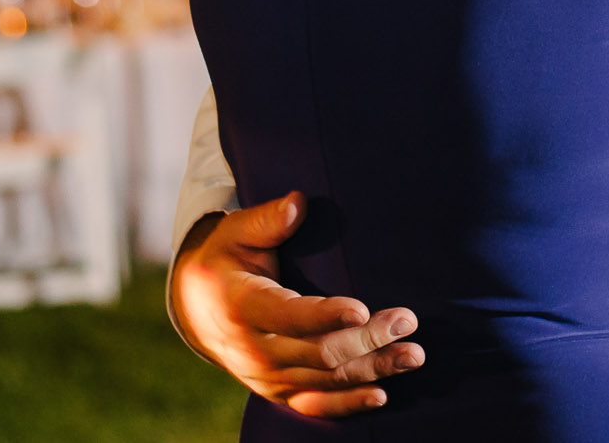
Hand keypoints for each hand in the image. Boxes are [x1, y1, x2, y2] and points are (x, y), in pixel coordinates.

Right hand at [170, 194, 423, 415]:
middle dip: (367, 339)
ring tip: (413, 354)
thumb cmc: (225, 260)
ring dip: (372, 368)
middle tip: (407, 320)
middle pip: (318, 352)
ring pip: (326, 380)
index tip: (362, 308)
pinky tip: (382, 394)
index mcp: (243, 306)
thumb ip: (267, 220)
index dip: (326, 315)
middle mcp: (254, 351)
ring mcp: (267, 377)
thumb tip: (297, 203)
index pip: (289, 316)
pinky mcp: (279, 391)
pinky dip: (348, 403)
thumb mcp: (235, 233)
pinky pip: (316, 405)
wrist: (195, 309)